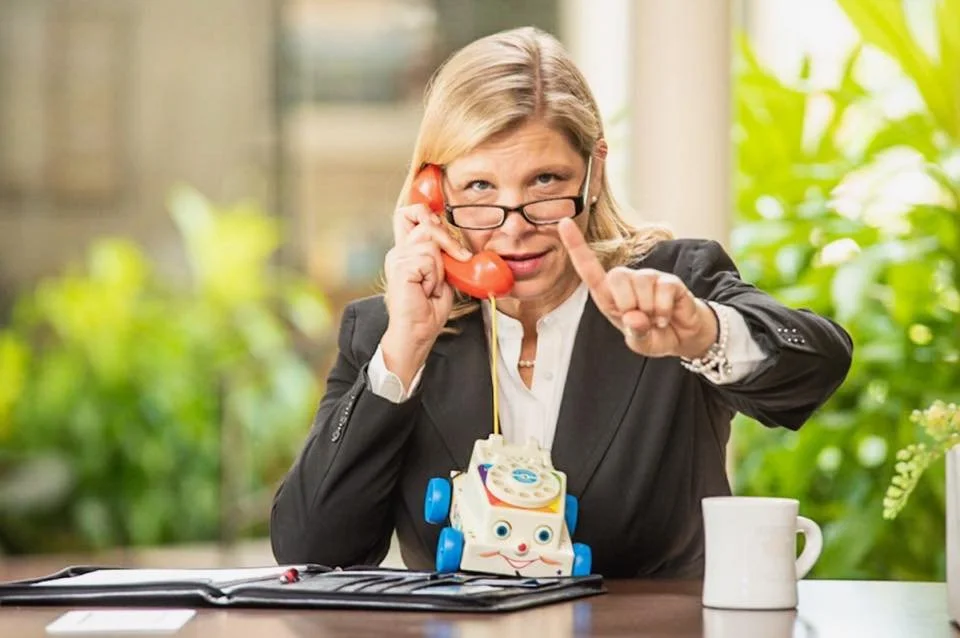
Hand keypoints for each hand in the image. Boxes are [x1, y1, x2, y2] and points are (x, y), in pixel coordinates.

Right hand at [381, 204, 471, 384]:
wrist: (417, 333)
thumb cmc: (428, 310)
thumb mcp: (442, 275)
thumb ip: (442, 254)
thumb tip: (452, 237)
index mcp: (406, 251)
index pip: (408, 214)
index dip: (425, 211)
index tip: (441, 223)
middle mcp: (398, 251)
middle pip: (420, 216)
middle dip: (445, 233)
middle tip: (457, 256)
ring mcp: (397, 258)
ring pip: (430, 240)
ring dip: (440, 265)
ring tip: (432, 285)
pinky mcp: (400, 267)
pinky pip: (428, 258)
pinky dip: (434, 275)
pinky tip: (426, 289)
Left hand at [558, 219, 717, 358]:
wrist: (683, 337)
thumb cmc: (653, 335)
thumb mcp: (639, 343)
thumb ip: (634, 333)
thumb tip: (633, 317)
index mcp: (609, 296)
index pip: (589, 269)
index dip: (576, 246)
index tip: (564, 222)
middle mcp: (626, 282)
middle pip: (616, 276)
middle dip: (627, 303)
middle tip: (639, 320)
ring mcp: (648, 278)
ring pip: (641, 286)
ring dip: (650, 311)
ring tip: (655, 318)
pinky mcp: (669, 280)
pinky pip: (662, 292)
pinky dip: (664, 311)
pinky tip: (666, 317)